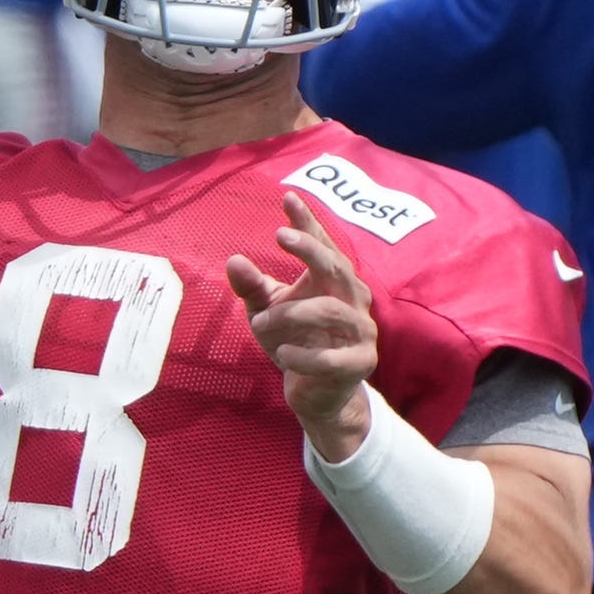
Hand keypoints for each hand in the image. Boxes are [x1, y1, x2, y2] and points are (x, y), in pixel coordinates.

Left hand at [226, 190, 381, 460]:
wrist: (316, 395)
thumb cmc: (294, 343)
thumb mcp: (267, 312)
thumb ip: (252, 288)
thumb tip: (233, 260)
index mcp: (334, 282)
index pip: (324, 245)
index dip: (308, 222)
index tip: (287, 198)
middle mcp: (353, 300)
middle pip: (337, 266)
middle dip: (310, 248)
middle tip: (280, 235)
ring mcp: (361, 332)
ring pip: (330, 310)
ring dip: (291, 314)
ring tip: (260, 324)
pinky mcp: (359, 363)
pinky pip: (332, 358)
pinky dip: (303, 356)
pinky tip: (282, 354)